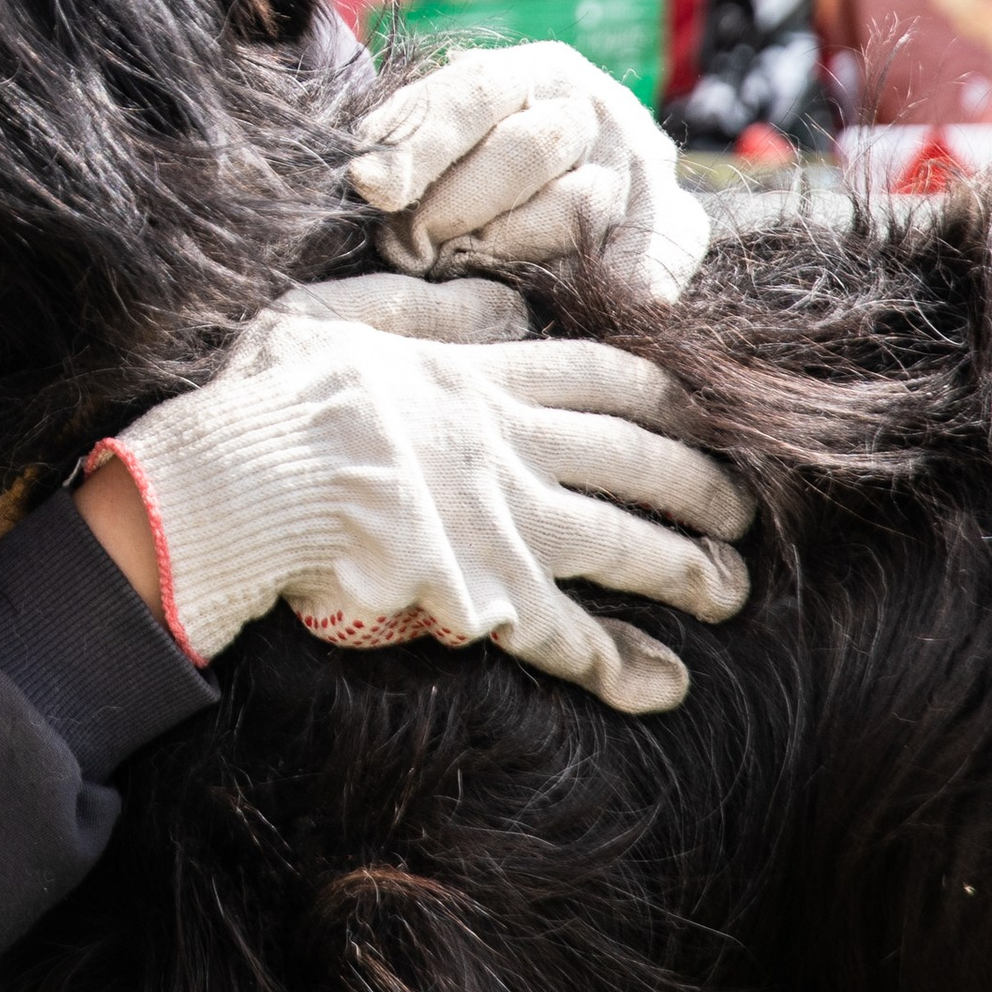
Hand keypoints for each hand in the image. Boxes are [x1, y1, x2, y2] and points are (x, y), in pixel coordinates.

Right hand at [86, 304, 751, 715]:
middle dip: (704, 486)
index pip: (602, 376)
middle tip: (743, 512)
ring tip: (732, 592)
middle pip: (639, 460)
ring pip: (627, 544)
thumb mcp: (342, 311)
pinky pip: (570, 635)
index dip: (668, 397)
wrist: (248, 479)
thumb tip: (500, 307)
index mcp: (480, 376)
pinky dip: (621, 663)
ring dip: (690, 570)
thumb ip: (427, 307)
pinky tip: (663, 684)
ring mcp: (506, 522)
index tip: (709, 415)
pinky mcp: (485, 595)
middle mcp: (512, 446)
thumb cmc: (274, 394)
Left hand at [349, 43, 710, 303]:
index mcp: (530, 69)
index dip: (421, 141)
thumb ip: (403, 144)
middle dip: (458, 206)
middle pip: (529, 147)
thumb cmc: (462, 168)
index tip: (369, 186)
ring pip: (582, 203)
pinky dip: (648, 265)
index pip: (475, 91)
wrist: (551, 185)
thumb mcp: (429, 136)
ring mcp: (637, 161)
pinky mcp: (673, 215)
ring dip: (514, 245)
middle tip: (410, 244)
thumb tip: (370, 181)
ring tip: (467, 264)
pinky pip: (668, 237)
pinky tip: (633, 292)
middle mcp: (592, 106)